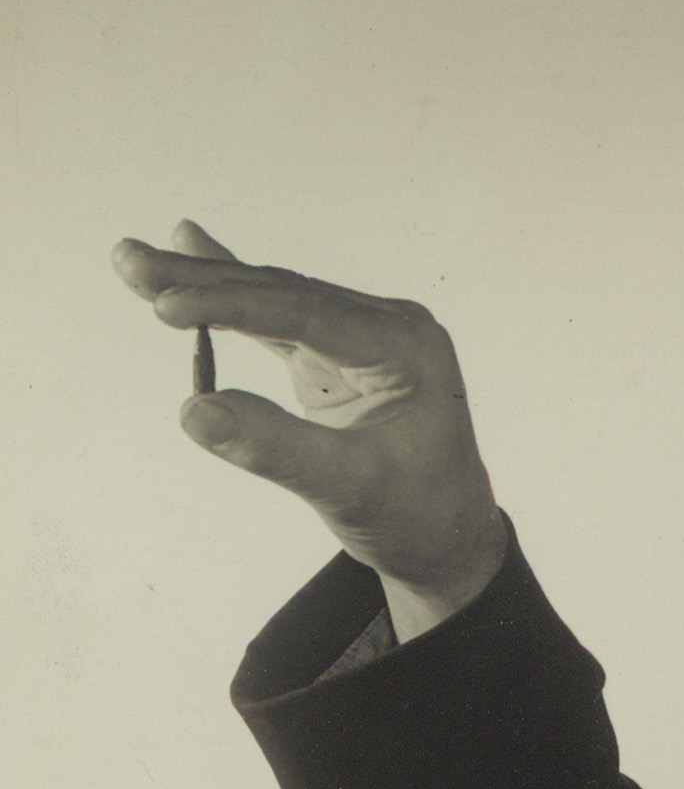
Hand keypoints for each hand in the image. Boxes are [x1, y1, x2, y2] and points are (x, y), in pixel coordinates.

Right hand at [112, 220, 506, 639]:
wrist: (450, 537)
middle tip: (127, 257)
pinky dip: (233, 299)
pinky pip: (279, 319)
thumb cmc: (414, 514)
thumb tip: (193, 408)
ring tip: (136, 259)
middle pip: (285, 294)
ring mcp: (365, 337)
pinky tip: (195, 252)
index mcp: (406, 348)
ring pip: (276, 301)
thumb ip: (275, 449)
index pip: (307, 313)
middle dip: (203, 279)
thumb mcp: (348, 489)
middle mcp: (390, 328)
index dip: (233, 306)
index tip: (166, 304)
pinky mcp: (341, 356)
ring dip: (206, 283)